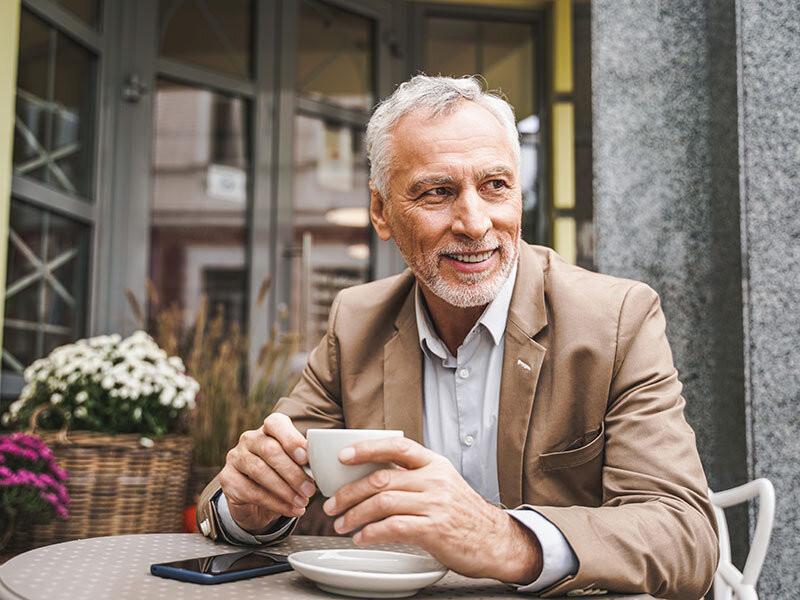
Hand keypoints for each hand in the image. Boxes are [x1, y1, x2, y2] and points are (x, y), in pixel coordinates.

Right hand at [218, 413, 316, 532]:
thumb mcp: (295, 464)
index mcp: (268, 429)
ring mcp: (236, 457)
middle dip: (292, 472)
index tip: (305, 457)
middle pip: (270, 450)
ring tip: (302, 502)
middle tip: (310, 490)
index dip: (291, 439)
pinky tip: (290, 510)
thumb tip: (322, 468)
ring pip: (260, 471)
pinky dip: (274, 503)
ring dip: (284, 490)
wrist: (256, 498)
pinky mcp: (227, 478)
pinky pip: (251, 491)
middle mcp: (249, 439)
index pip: (276, 424)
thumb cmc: (283, 474)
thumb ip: (305, 461)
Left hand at [322, 437, 542, 582]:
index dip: (367, 449)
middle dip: (349, 492)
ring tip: (341, 525)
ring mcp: (435, 504)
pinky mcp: (434, 529)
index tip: (343, 457)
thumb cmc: (463, 514)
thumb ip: (413, 477)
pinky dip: (370, 533)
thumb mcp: (443, 484)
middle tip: (331, 505)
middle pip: (381, 479)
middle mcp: (434, 480)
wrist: (495, 541)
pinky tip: (361, 538)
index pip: (397, 447)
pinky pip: (393, 527)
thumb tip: (372, 476)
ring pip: (382, 503)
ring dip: (354, 515)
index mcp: (434, 464)